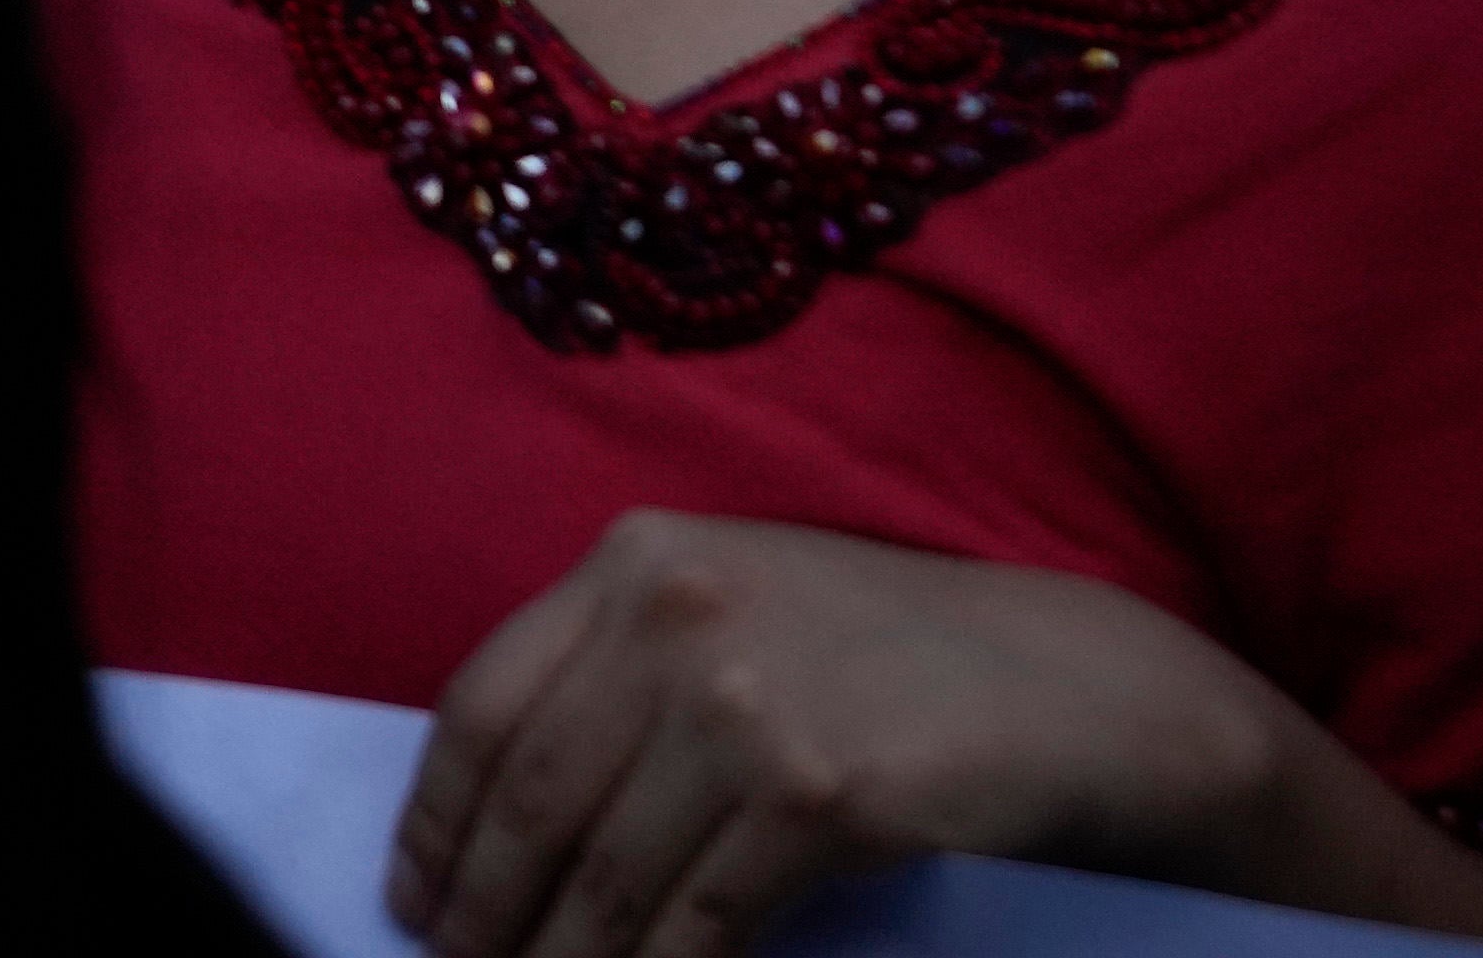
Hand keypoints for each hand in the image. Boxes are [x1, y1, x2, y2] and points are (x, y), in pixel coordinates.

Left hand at [394, 518, 1308, 957]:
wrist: (1068, 685)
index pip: (482, 705)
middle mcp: (677, 617)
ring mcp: (749, 705)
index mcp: (635, 562)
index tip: (413, 893)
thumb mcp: (731, 605)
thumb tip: (496, 806)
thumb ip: (617, 672)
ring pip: (609, 876)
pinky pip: (704, 921)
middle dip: (484, 907)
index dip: (437, 819)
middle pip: (533, 800)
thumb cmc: (884, 654)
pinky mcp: (822, 795)